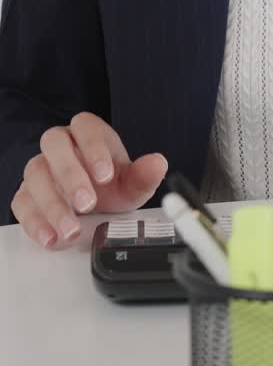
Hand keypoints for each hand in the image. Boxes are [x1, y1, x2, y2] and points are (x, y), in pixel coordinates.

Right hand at [11, 112, 167, 249]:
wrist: (95, 204)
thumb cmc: (110, 185)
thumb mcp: (131, 183)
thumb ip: (144, 174)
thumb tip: (158, 163)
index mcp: (86, 133)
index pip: (85, 127)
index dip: (93, 149)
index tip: (106, 175)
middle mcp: (59, 145)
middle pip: (54, 146)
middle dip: (71, 175)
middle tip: (88, 204)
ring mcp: (40, 168)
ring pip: (35, 174)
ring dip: (52, 204)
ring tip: (71, 229)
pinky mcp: (26, 193)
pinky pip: (21, 203)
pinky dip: (34, 222)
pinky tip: (51, 237)